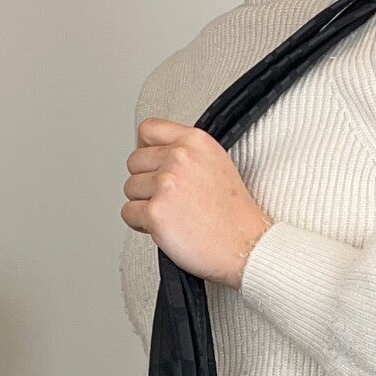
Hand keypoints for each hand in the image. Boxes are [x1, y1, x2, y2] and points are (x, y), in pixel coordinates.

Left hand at [122, 118, 272, 285]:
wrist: (246, 246)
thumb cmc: (234, 215)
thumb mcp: (217, 164)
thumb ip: (187, 153)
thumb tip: (154, 155)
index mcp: (195, 141)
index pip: (148, 129)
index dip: (145, 148)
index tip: (150, 164)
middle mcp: (179, 157)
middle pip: (134, 161)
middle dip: (145, 181)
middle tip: (168, 199)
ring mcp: (166, 183)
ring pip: (130, 188)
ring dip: (144, 204)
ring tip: (171, 215)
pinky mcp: (155, 211)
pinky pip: (128, 213)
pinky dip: (141, 224)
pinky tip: (165, 227)